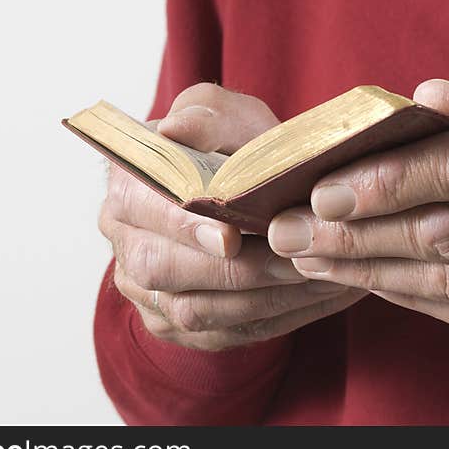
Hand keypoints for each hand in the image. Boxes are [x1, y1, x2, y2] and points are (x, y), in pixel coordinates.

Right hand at [99, 83, 364, 350]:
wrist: (242, 187)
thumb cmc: (231, 146)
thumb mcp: (226, 116)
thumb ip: (207, 117)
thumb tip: (177, 128)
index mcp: (126, 186)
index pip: (140, 208)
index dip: (183, 225)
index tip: (233, 235)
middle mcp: (126, 242)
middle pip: (163, 270)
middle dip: (237, 269)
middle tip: (297, 257)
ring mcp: (147, 291)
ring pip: (197, 311)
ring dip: (266, 297)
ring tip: (322, 275)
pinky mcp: (178, 324)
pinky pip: (225, 333)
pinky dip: (280, 316)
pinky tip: (322, 293)